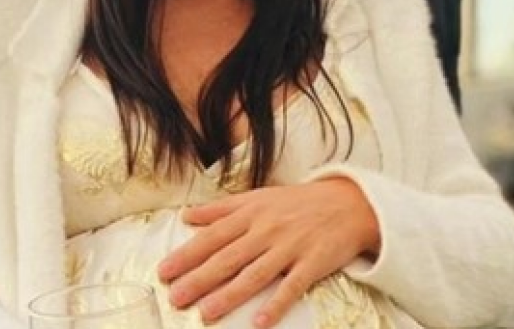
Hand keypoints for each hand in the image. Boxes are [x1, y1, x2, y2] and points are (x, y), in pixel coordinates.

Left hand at [157, 178, 379, 327]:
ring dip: (230, 295)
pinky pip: (292, 286)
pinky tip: (259, 322)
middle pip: (228, 257)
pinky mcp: (313, 263)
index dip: (187, 254)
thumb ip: (221, 208)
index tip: (165, 272)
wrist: (348, 203)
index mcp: (251, 213)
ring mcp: (290, 247)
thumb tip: (186, 216)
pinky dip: (276, 304)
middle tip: (176, 298)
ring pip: (255, 274)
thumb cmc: (298, 202)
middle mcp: (267, 230)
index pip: (213, 236)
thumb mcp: (258, 197)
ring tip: (206, 313)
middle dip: (200, 278)